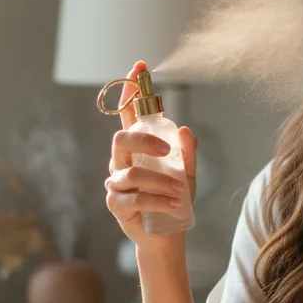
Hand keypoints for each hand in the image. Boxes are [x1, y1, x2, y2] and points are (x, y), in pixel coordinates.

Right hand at [104, 60, 197, 245]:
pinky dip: (156, 200)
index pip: (130, 114)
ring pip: (130, 172)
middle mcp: (123, 161)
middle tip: (166, 152)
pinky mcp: (116, 204)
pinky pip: (133, 197)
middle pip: (121, 139)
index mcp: (138, 148)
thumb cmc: (174, 200)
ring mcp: (116, 182)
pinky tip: (173, 204)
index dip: (132, 90)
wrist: (167, 235)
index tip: (139, 67)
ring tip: (180, 191)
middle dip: (143, 141)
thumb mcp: (187, 174)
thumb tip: (186, 130)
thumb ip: (186, 153)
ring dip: (160, 181)